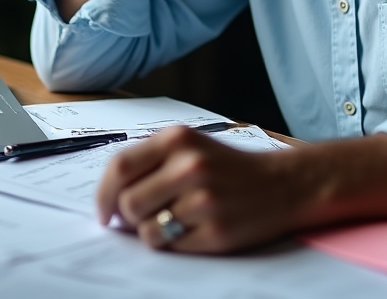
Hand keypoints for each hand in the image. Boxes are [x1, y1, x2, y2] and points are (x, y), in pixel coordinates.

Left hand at [96, 127, 300, 252]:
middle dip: (130, 217)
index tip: (103, 212)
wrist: (283, 183)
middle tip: (146, 217)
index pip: (120, 167)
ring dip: (153, 232)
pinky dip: (174, 244)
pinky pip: (171, 247)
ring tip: (175, 221)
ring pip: (146, 230)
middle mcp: (189, 165)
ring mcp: (203, 199)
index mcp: (178, 138)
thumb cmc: (228, 167)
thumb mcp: (191, 147)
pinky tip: (194, 229)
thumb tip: (110, 197)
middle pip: (128, 203)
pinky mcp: (216, 230)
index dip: (103, 194)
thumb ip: (151, 162)